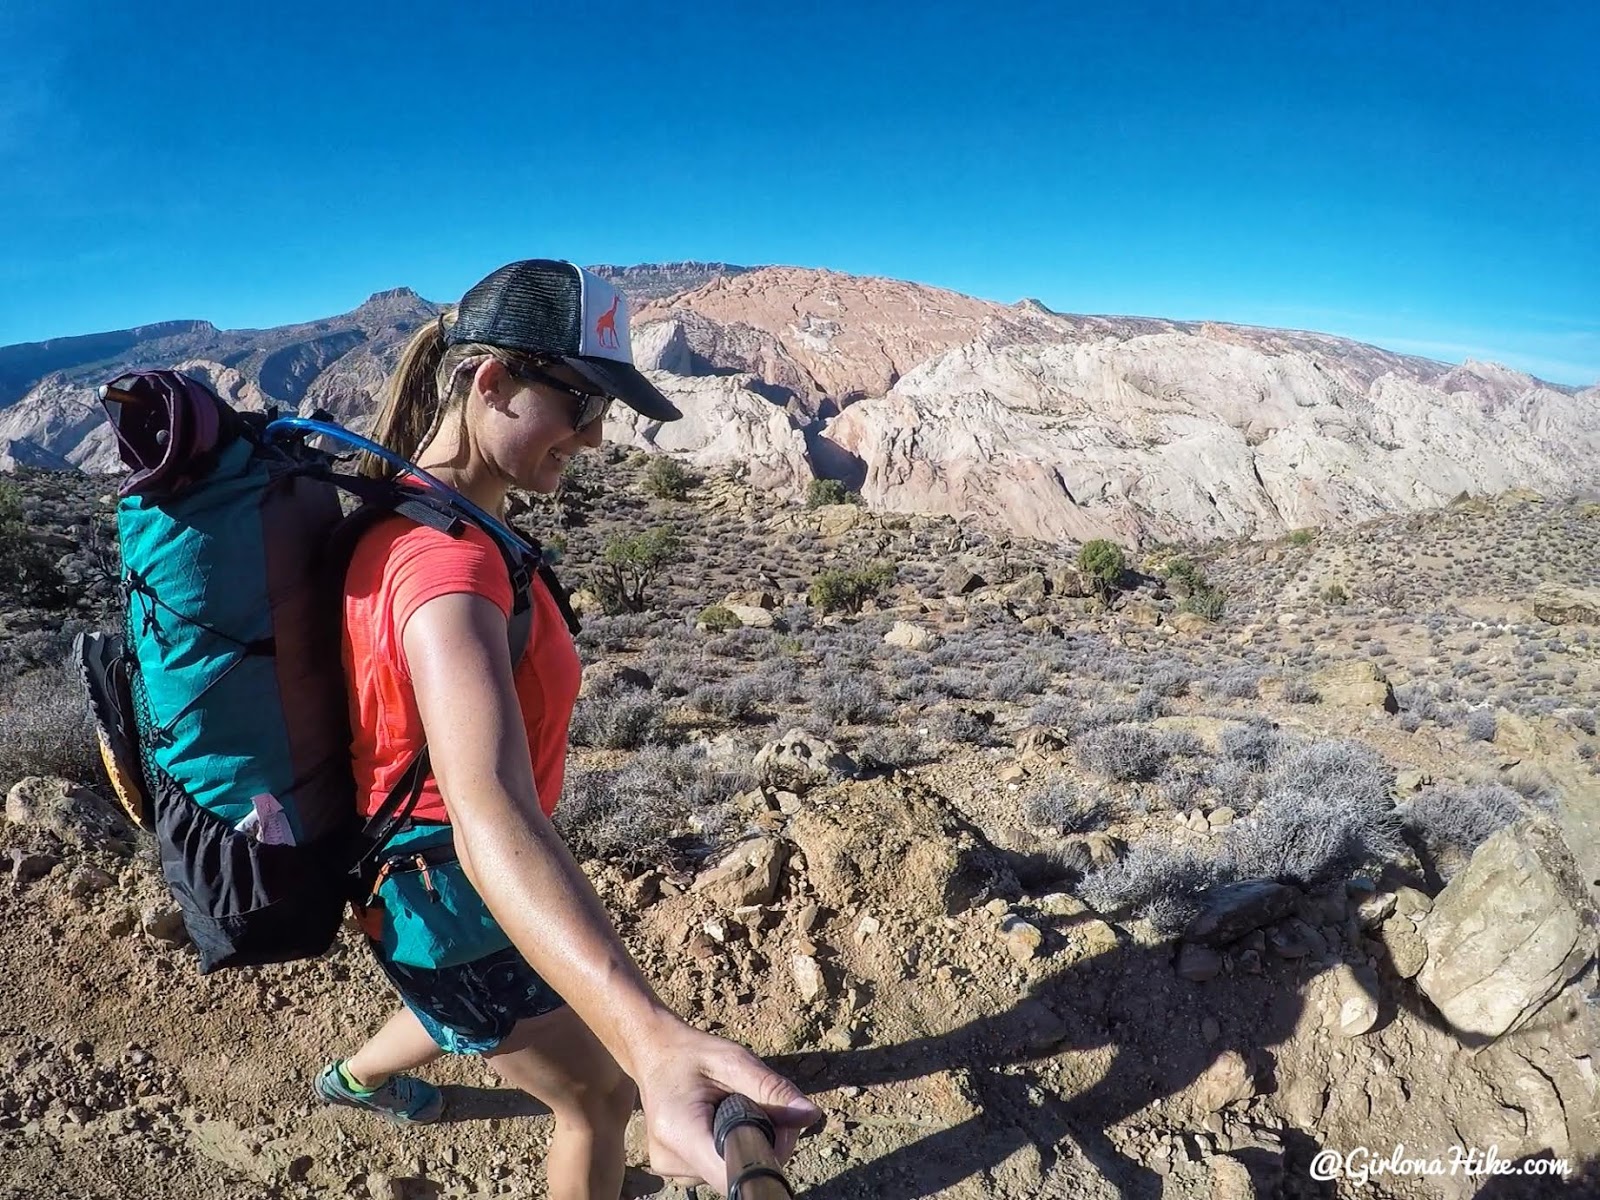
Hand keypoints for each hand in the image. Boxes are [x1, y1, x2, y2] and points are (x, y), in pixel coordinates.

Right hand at [632, 1018, 820, 1192]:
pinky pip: (716, 1170)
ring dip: (744, 1145)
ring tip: (730, 1108)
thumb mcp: (735, 1060)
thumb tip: (810, 1115)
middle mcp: (670, 1159)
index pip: (733, 1173)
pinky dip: (728, 1149)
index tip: (780, 1129)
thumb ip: (772, 1089)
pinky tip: (718, 1122)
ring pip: (728, 1173)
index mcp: (680, 1130)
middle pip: (735, 1173)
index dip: (767, 1156)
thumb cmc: (693, 1054)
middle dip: (762, 1144)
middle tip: (758, 1104)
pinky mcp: (673, 1171)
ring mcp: (669, 1169)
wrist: (654, 1053)